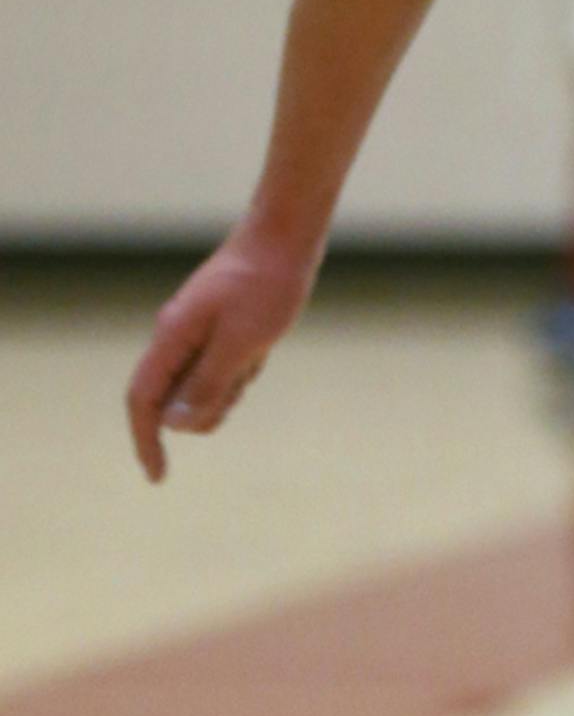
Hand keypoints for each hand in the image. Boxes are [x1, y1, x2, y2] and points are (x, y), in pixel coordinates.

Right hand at [125, 221, 320, 481]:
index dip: (146, 441)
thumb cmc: (267, 286)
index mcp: (172, 337)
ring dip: (233, 385)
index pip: (143, 400)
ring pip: (205, 388)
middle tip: (247, 368)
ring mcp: (197, 334)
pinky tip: (264, 343)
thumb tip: (174, 424)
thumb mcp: (243, 343)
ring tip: (258, 349)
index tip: (158, 477)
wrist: (286, 238)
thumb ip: (207, 384)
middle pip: (176, 400)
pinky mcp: (219, 331)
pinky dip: (245, 370)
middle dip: (209, 405)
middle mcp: (177, 337)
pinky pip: (227, 370)